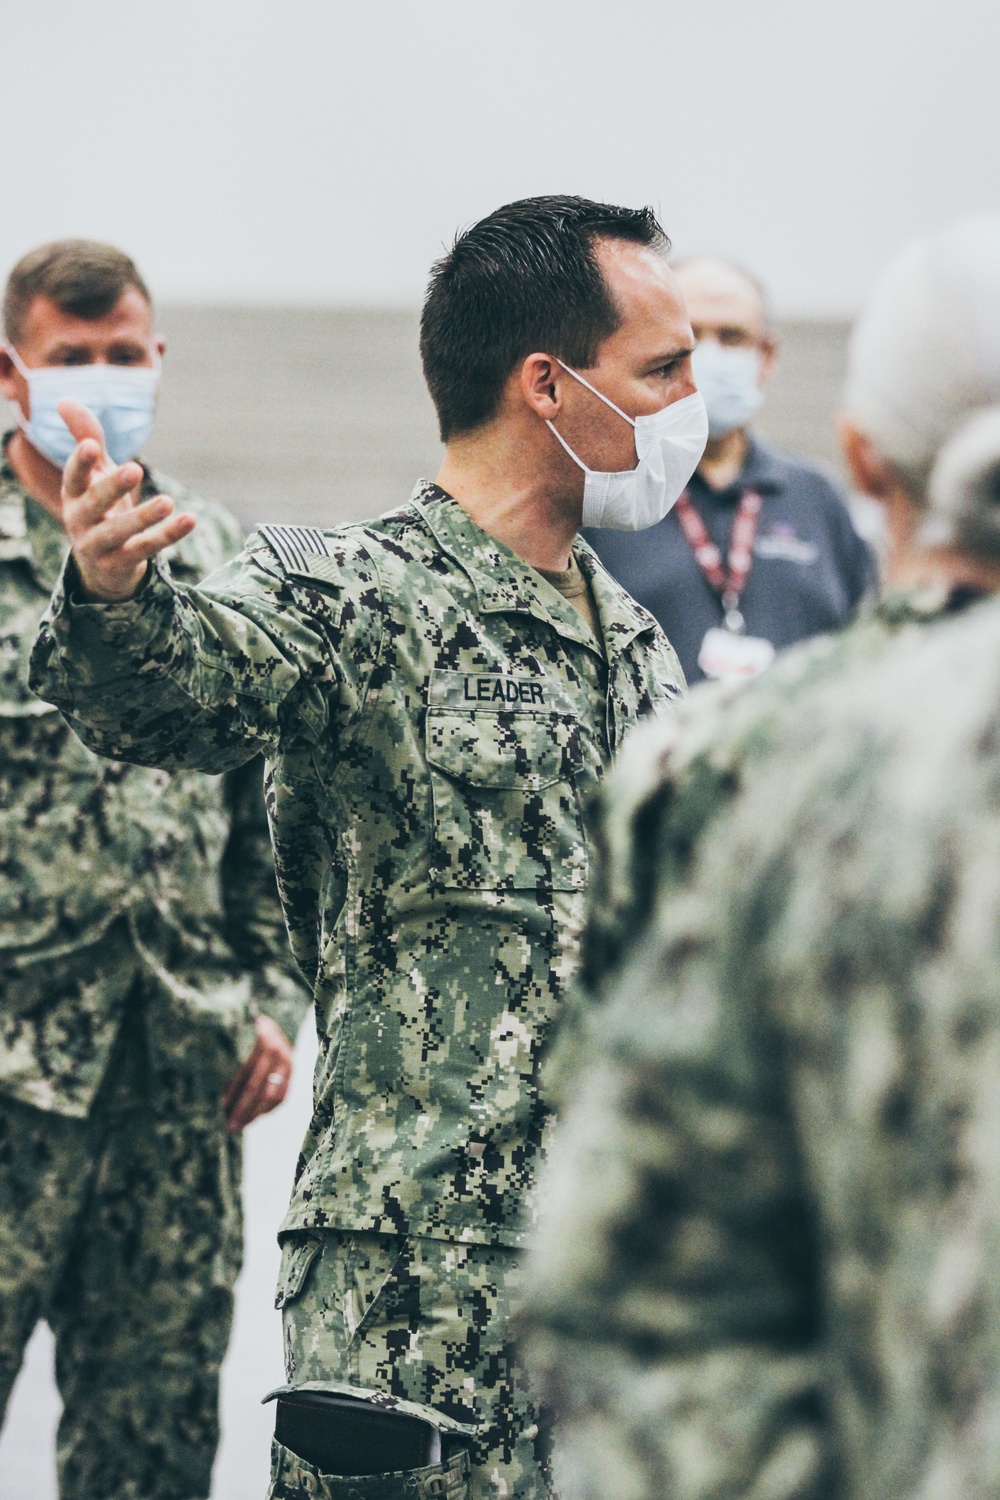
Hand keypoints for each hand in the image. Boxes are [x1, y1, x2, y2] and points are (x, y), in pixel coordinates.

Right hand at [58, 398, 195, 601]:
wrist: (102, 562)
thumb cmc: (100, 505)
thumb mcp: (94, 472)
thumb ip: (86, 436)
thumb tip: (63, 399)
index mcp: (72, 494)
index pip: (72, 476)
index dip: (79, 462)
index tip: (91, 445)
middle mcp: (79, 520)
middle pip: (94, 503)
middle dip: (113, 486)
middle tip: (135, 468)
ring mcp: (97, 545)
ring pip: (119, 531)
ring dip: (143, 516)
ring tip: (168, 501)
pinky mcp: (119, 564)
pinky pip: (145, 548)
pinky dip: (168, 535)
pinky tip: (189, 519)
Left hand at [222, 1014, 293, 1132]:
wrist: (265, 1022)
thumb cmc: (241, 1031)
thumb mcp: (233, 1037)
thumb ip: (226, 1057)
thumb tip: (208, 1090)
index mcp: (262, 1038)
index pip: (247, 1072)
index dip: (233, 1091)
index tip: (220, 1106)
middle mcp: (279, 1050)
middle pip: (260, 1088)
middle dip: (243, 1110)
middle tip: (229, 1126)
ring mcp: (288, 1062)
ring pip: (273, 1096)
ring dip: (255, 1114)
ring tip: (239, 1126)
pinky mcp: (292, 1072)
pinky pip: (281, 1098)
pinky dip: (266, 1110)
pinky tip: (252, 1118)